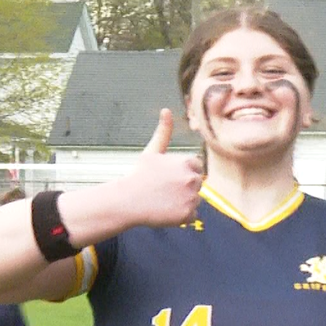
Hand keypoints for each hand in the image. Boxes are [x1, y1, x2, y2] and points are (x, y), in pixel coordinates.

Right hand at [123, 109, 204, 227]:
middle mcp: (192, 179)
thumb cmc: (139, 175)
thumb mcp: (152, 151)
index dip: (183, 172)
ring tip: (164, 200)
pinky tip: (166, 210)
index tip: (168, 176)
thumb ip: (164, 132)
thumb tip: (166, 110)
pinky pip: (192, 215)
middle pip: (197, 184)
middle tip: (164, 189)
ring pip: (195, 200)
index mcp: (188, 162)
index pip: (197, 167)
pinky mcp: (188, 214)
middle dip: (184, 186)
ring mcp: (192, 197)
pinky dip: (181, 216)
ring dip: (183, 201)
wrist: (127, 201)